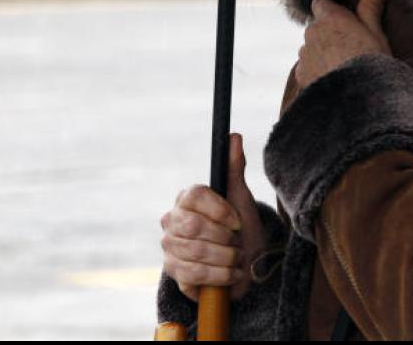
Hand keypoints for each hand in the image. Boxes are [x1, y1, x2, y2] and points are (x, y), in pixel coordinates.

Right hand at [160, 133, 265, 301]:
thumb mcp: (241, 198)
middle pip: (194, 226)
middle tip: (237, 242)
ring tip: (236, 258)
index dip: (219, 210)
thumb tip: (234, 136)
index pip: (195, 195)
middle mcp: (172, 220)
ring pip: (196, 251)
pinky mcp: (172, 271)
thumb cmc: (240, 229)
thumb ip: (234, 168)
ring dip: (226, 258)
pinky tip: (231, 274)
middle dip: (224, 238)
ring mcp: (169, 246)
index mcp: (187, 198)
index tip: (238, 221)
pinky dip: (220, 276)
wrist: (243, 266)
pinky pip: (194, 273)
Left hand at [294, 0, 393, 87]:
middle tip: (351, 48)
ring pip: (311, 47)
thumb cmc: (372, 63)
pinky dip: (317, 71)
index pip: (320, 2)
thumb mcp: (376, 32)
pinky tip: (335, 81)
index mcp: (330, 18)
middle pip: (316, 27)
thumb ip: (372, 5)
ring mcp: (304, 54)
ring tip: (344, 68)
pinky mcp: (301, 75)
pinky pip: (307, 67)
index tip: (345, 20)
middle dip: (328, 33)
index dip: (330, 10)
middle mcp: (312, 32)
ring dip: (322, 53)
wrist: (359, 101)